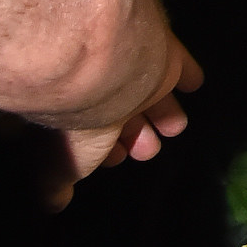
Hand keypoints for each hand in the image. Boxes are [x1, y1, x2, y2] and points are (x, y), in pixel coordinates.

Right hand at [41, 36, 203, 210]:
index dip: (103, 148)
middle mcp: (99, 85)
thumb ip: (57, 181)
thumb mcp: (62, 162)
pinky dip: (185, 72)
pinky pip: (177, 62)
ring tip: (175, 127)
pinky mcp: (159, 43)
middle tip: (147, 150)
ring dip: (161, 109)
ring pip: (148, 89)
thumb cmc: (80, 116)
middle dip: (133, 132)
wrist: (102, 59)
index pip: (89, 131)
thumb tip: (53, 204)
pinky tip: (193, 82)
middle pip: (120, 110)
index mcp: (73, 110)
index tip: (115, 158)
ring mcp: (128, 63)